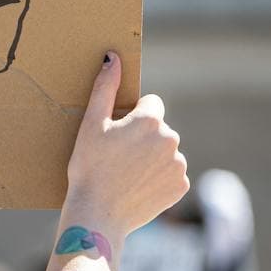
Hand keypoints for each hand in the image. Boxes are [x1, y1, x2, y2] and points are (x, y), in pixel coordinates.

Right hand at [64, 52, 188, 238]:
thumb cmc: (88, 167)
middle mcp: (171, 138)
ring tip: (125, 175)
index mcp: (150, 120)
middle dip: (142, 138)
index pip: (151, 104)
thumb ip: (104, 89)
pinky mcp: (181, 186)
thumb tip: (113, 57)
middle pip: (159, 129)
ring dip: (151, 158)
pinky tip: (137, 187)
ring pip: (165, 152)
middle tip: (117, 158)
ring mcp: (178, 164)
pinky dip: (157, 179)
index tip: (116, 135)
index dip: (132, 117)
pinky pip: (171, 175)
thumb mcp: (90, 126)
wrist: (97, 213)